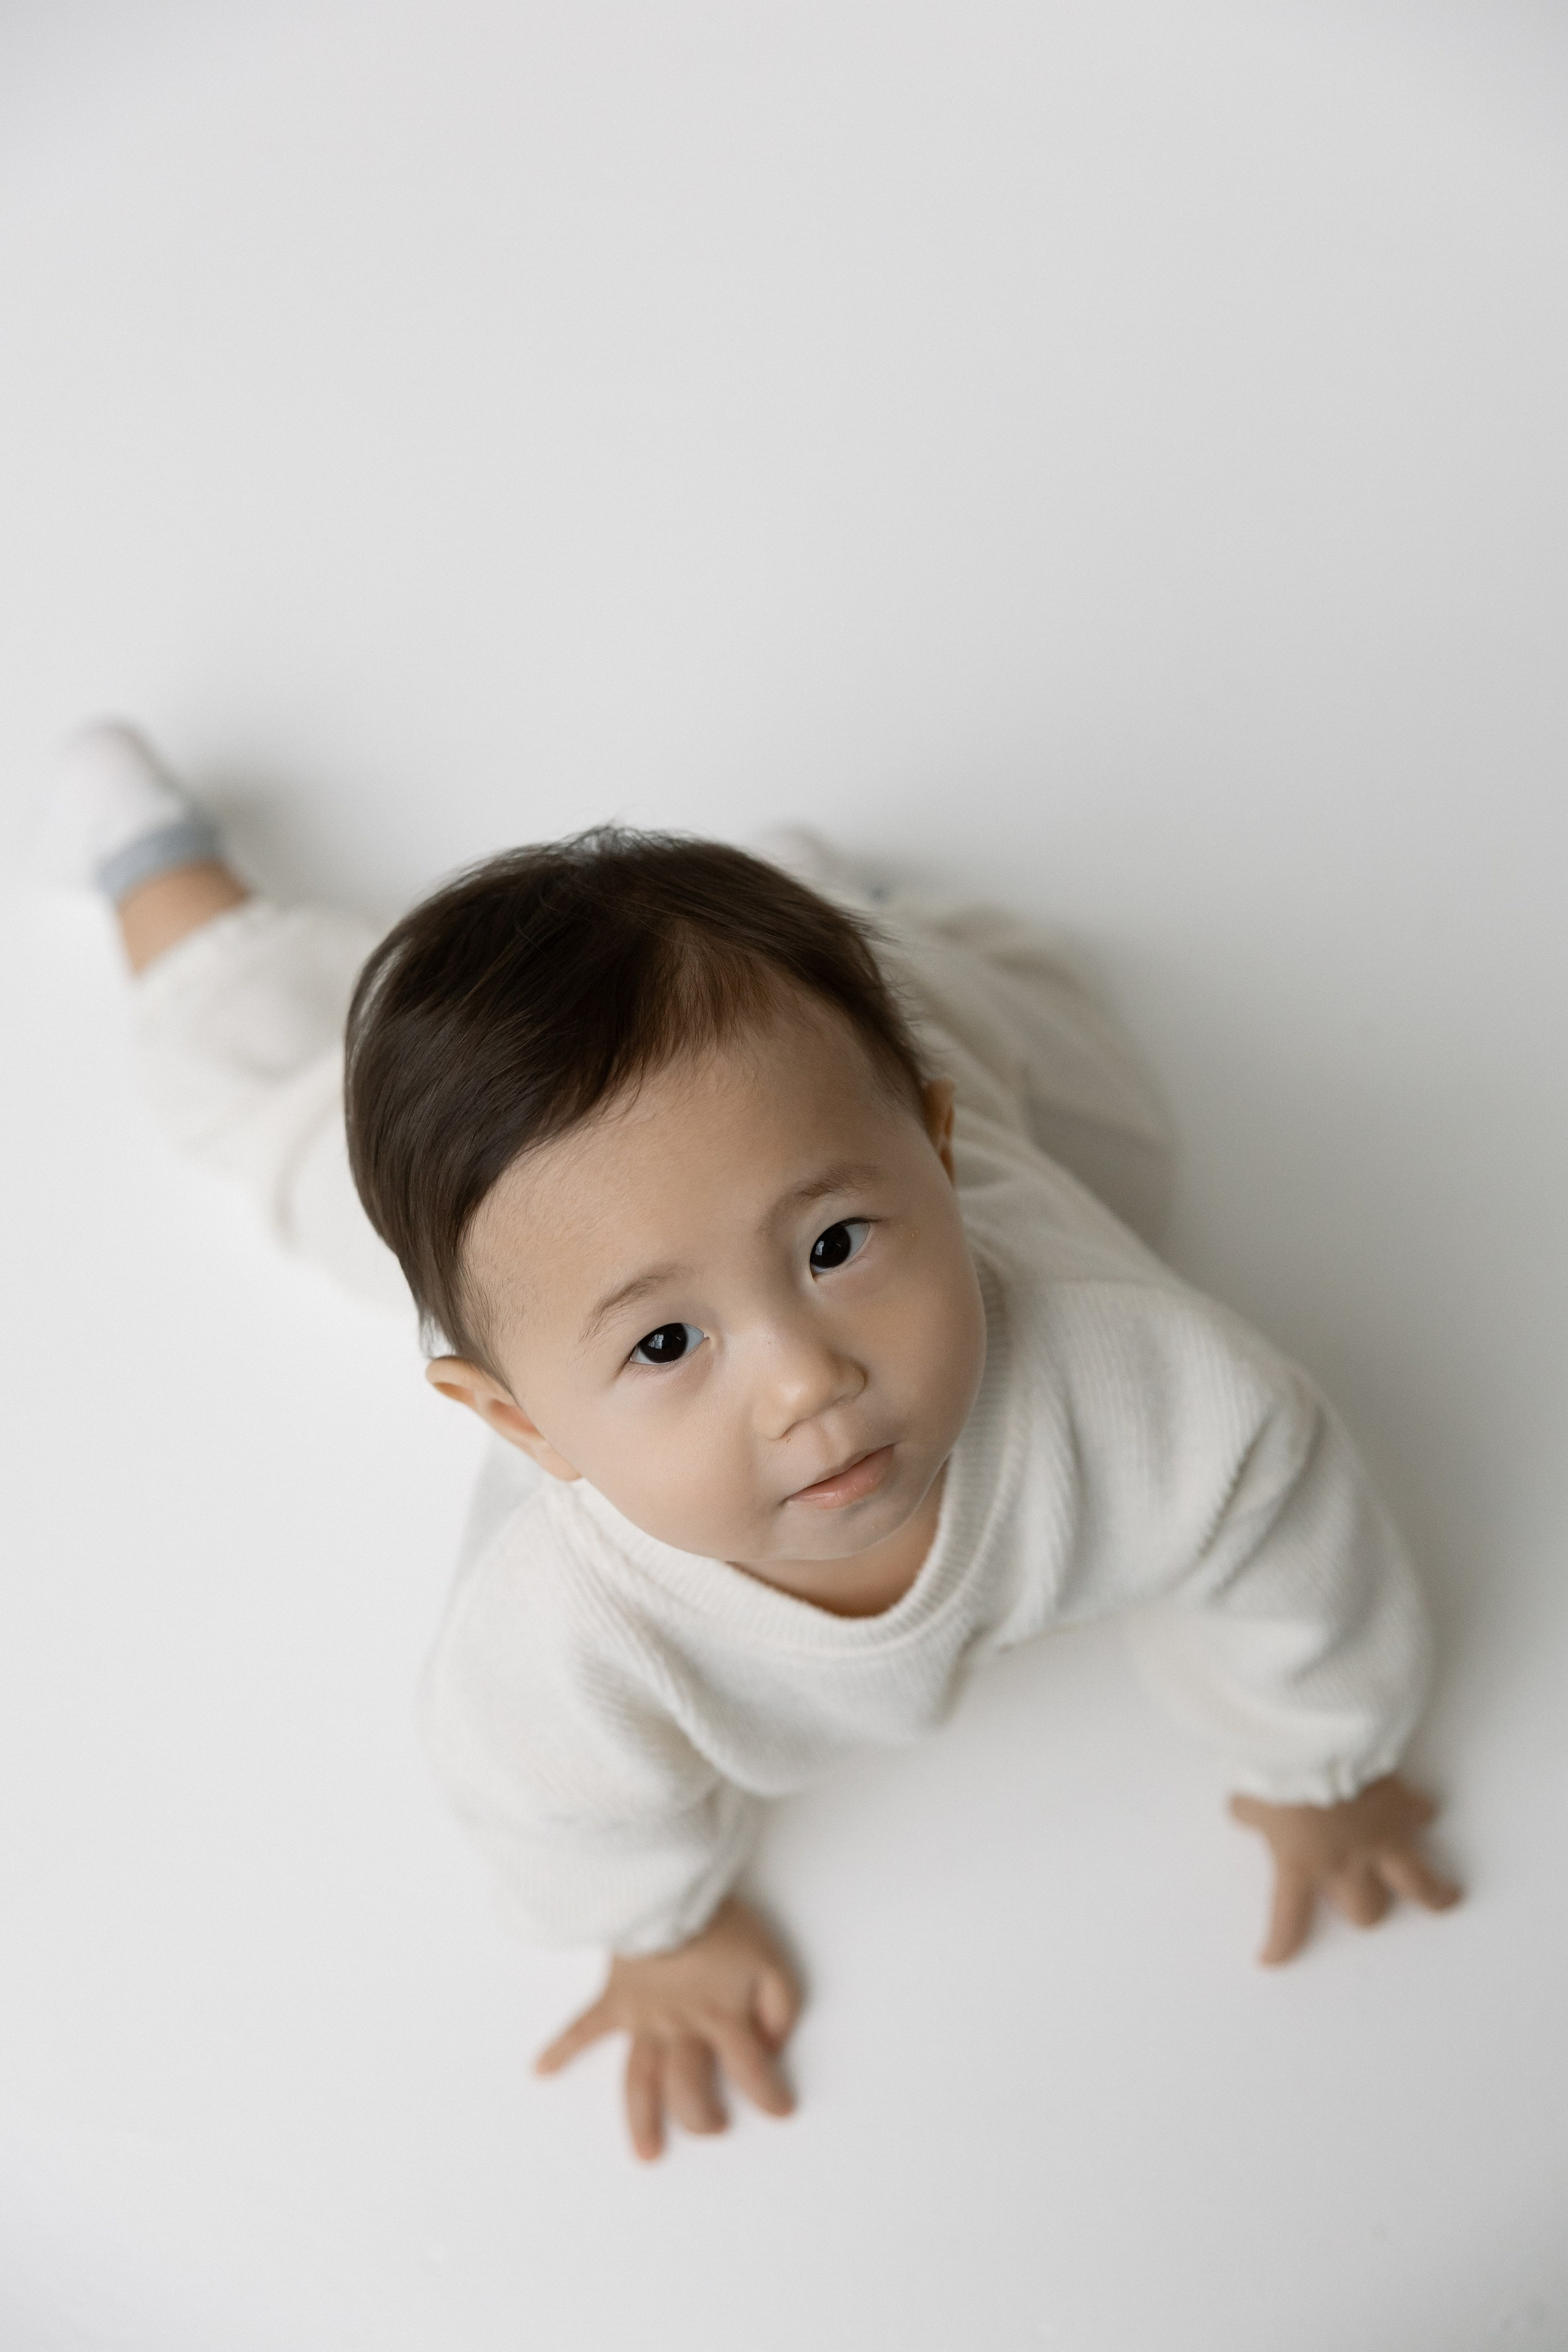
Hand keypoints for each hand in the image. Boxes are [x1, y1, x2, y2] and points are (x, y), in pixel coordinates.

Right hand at [535, 1896, 801, 2159]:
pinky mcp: (614, 2000)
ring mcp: (643, 2019)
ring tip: (646, 2154)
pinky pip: (582, 2027)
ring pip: (639, 2081)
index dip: (770, 2097)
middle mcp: (681, 2029)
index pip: (752, 2072)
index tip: (782, 2111)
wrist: (673, 1887)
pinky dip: (560, 2049)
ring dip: (642, 2120)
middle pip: (689, 2091)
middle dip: (703, 2119)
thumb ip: (781, 2007)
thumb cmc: (724, 1923)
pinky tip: (541, 2071)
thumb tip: (771, 2047)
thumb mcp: (771, 1958)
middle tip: (717, 2128)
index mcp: (723, 2017)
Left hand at [1230, 1773, 1461, 1964]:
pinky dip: (1420, 1812)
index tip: (1272, 1960)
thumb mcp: (1247, 1796)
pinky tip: (1422, 1811)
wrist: (1315, 1737)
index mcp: (1301, 1864)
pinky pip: (1420, 1814)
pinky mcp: (1401, 1806)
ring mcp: (1381, 1838)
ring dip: (1433, 1894)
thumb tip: (1242, 1813)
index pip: (1288, 1919)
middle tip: (1359, 1898)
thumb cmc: (1274, 1769)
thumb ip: (1247, 1814)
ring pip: (1419, 1885)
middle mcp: (1347, 1862)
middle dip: (1362, 1908)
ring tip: (1445, 1898)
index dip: (1281, 1944)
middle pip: (1366, 1911)